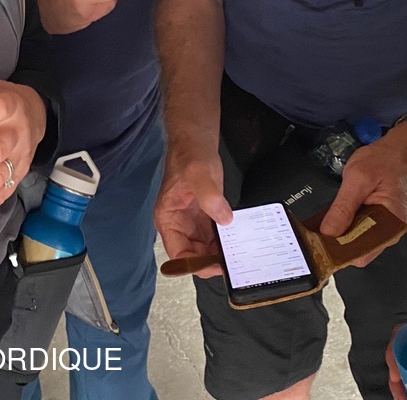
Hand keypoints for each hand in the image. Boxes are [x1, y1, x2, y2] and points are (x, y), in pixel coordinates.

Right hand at [153, 148, 231, 277]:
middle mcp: (178, 223)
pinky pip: (214, 235)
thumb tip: (224, 219)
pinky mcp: (204, 215)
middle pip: (193, 254)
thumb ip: (209, 197)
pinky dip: (225, 239)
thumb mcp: (199, 174)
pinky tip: (238, 240)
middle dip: (211, 260)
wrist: (196, 140)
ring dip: (220, 252)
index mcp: (168, 218)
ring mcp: (191, 220)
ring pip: (205, 247)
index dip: (195, 264)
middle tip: (233, 262)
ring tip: (238, 254)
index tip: (216, 265)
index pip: (178, 254)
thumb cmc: (190, 154)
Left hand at [318, 122, 406, 264]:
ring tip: (327, 222)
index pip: (361, 254)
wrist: (402, 148)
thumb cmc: (384, 160)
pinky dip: (349, 225)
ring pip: (359, 241)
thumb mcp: (358, 178)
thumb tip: (328, 233)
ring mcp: (386, 227)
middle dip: (339, 242)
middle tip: (318, 231)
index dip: (339, 251)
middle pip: (359, 250)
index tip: (319, 242)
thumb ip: (343, 208)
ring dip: (343, 233)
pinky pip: (362, 230)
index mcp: (391, 225)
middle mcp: (391, 231)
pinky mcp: (380, 220)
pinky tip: (338, 216)